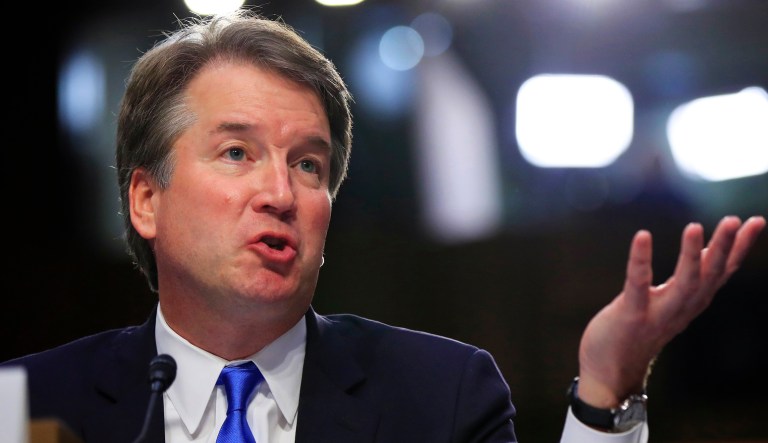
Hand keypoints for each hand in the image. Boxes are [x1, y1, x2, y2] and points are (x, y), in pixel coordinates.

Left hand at [576, 215, 765, 407]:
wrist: (611, 374)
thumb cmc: (638, 333)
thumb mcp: (671, 304)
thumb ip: (690, 280)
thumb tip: (708, 250)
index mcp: (691, 303)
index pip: (722, 272)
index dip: (740, 247)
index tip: (756, 221)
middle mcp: (681, 308)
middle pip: (710, 276)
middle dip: (724, 248)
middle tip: (734, 220)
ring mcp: (657, 314)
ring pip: (684, 283)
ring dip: (691, 255)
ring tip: (695, 226)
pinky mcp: (630, 316)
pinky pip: (637, 285)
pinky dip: (641, 261)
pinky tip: (642, 236)